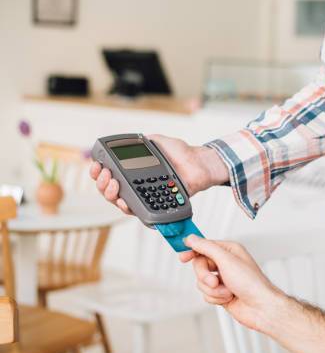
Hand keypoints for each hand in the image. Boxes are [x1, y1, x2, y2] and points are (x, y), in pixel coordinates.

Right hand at [89, 134, 228, 214]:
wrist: (198, 163)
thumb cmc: (181, 154)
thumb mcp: (159, 141)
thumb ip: (144, 140)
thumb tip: (131, 140)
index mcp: (133, 171)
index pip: (109, 175)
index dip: (98, 173)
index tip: (97, 166)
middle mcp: (136, 186)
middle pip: (109, 191)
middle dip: (103, 184)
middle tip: (107, 175)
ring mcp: (145, 197)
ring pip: (120, 203)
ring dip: (111, 195)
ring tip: (115, 185)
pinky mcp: (156, 206)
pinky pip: (139, 212)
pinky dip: (128, 208)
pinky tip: (124, 202)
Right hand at [180, 236, 285, 331]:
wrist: (260, 307)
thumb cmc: (251, 283)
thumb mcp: (227, 260)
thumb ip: (207, 248)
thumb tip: (192, 238)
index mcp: (229, 251)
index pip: (204, 246)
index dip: (193, 251)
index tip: (183, 257)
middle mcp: (226, 264)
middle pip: (200, 266)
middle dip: (205, 276)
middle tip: (214, 281)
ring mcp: (223, 279)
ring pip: (201, 282)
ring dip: (213, 290)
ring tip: (227, 292)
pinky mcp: (221, 293)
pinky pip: (206, 294)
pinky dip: (215, 298)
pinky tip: (228, 298)